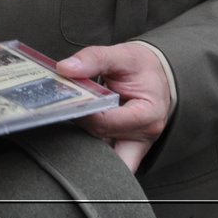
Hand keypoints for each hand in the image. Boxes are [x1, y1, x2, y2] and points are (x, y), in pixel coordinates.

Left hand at [57, 43, 172, 171]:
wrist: (156, 75)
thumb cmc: (141, 67)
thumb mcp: (121, 55)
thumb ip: (94, 59)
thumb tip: (66, 68)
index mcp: (146, 114)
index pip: (106, 123)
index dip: (81, 112)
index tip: (64, 101)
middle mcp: (143, 136)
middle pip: (104, 150)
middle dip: (79, 138)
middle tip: (61, 118)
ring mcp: (135, 146)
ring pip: (105, 162)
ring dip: (83, 150)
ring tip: (66, 128)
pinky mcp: (125, 148)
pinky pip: (106, 159)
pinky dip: (89, 151)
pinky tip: (74, 135)